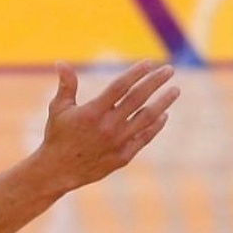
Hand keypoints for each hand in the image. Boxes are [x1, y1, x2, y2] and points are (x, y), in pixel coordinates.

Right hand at [40, 61, 179, 190]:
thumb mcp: (58, 109)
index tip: (149, 62)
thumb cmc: (57, 136)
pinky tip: (163, 115)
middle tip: (169, 70)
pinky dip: (155, 126)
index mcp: (92, 112)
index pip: (120, 87)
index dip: (136, 73)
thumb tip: (60, 61)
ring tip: (175, 90)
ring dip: (163, 102)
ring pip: (147, 118)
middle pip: (138, 99)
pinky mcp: (123, 156)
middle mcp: (107, 126)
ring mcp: (117, 142)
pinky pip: (144, 138)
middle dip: (155, 82)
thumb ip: (66, 85)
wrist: (57, 171)